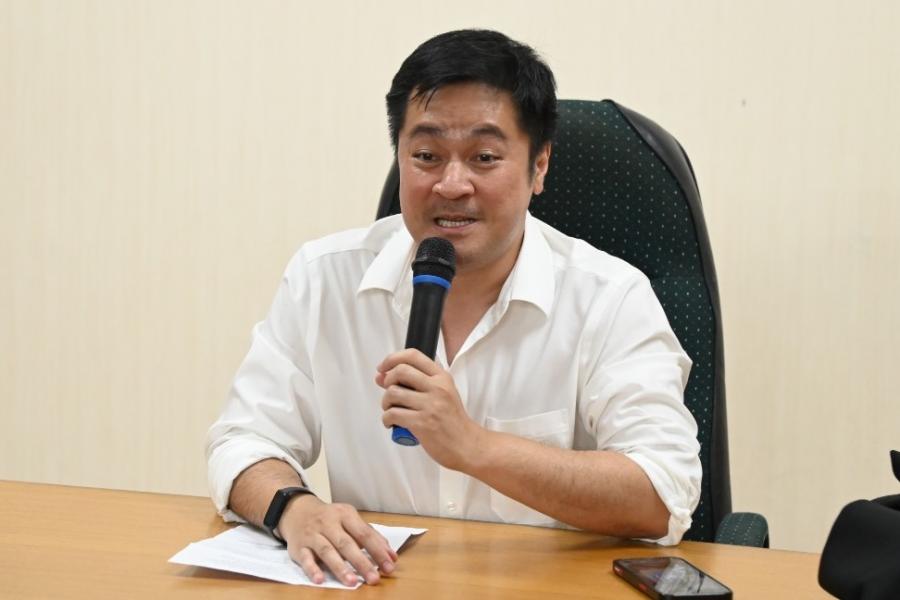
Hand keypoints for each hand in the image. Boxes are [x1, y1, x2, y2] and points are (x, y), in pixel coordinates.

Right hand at [279, 494, 397, 585]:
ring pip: (327, 551)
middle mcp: (328, 523)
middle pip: (347, 544)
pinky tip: (320, 580)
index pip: (364, 533)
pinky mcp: (299, 547)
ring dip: (340, 567)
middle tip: (374, 578)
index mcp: (345, 514)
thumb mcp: (350, 519)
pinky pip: (305, 559)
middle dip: (362, 562)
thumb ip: (370, 536)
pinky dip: (312, 569)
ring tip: (352, 582)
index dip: (378, 550)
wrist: (297, 510)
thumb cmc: (330, 518)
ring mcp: (313, 535)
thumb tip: (391, 555)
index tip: (389, 565)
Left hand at [376, 348, 483, 470]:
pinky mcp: (422, 423)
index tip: (383, 367)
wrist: (467, 445)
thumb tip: (382, 376)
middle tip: (389, 393)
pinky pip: (392, 414)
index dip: (393, 358)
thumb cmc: (452, 421)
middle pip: (400, 371)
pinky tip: (391, 423)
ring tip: (391, 410)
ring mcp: (430, 405)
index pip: (413, 355)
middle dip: (387, 381)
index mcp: (442, 377)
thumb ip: (414, 384)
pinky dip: (386, 419)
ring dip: (385, 402)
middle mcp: (437, 387)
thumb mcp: (441, 395)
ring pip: (393, 392)